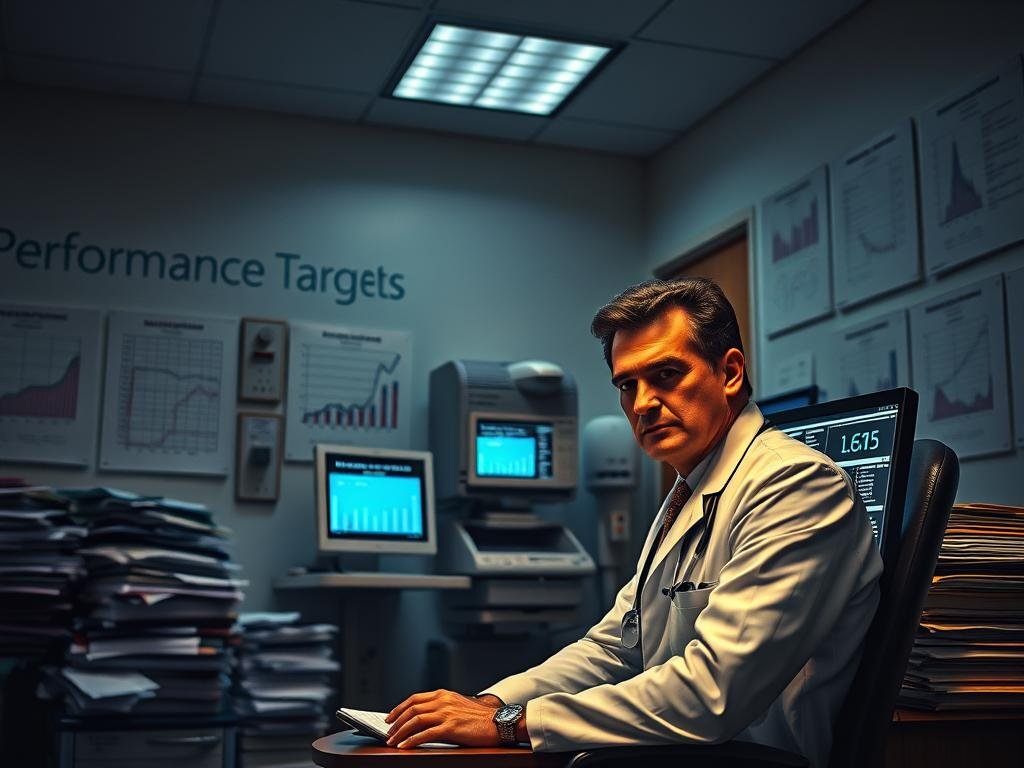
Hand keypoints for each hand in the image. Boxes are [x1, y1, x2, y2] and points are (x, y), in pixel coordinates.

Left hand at [384, 689, 503, 747]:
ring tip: (392, 741)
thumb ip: (441, 707)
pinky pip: (425, 734)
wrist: (497, 723)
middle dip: (396, 722)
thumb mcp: (457, 705)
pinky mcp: (450, 727)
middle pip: (412, 709)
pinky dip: (412, 740)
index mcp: (443, 694)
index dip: (400, 708)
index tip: (390, 717)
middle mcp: (443, 701)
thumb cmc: (479, 718)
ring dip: (400, 732)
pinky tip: (405, 746)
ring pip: (415, 721)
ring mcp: (446, 713)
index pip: (414, 699)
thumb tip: (423, 717)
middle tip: (388, 732)